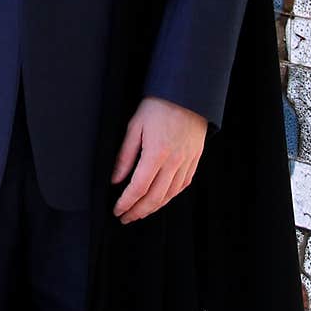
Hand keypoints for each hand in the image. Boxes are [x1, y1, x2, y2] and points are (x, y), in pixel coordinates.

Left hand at [111, 96, 207, 223]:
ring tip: (141, 212)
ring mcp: (186, 162)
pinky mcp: (195, 159)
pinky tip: (162, 198)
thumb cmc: (159, 105)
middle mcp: (173, 162)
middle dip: (138, 212)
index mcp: (156, 154)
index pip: (138, 188)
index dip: (126, 203)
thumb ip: (125, 156)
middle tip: (126, 217)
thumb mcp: (135, 126)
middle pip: (154, 197)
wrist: (187, 93)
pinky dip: (171, 196)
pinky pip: (183, 185)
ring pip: (170, 195)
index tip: (117, 210)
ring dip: (154, 208)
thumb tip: (116, 179)